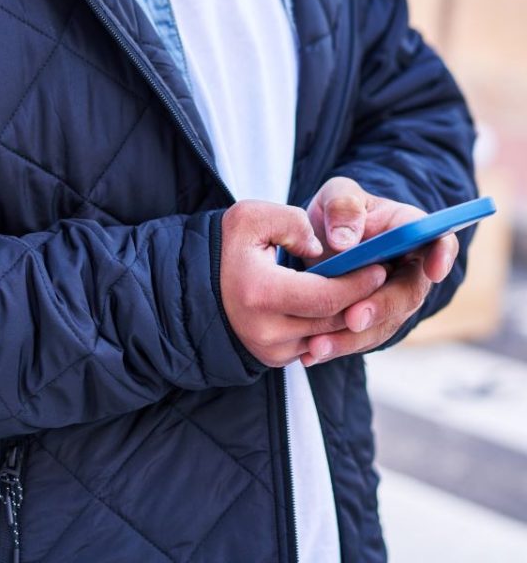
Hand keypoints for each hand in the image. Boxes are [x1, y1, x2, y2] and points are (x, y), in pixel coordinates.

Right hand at [219, 200, 387, 367]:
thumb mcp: (251, 217)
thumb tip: (322, 248)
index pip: (327, 296)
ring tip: (367, 289)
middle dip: (362, 299)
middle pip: (334, 321)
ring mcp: (270, 350)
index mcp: (261, 293)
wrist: (195, 285)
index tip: (379, 265)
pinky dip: (332, 326)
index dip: (358, 283)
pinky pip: (315, 343)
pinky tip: (343, 303)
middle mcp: (266, 330)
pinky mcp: (274, 359)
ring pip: (328, 336)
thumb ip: (291, 222)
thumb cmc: (226, 246)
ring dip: (351, 315)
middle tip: (382, 276)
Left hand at [301, 176, 458, 365]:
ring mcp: (394, 299)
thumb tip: (345, 240)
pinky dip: (338, 346)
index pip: (439, 241)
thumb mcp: (337, 195)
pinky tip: (311, 353)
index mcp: (409, 230)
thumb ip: (343, 207)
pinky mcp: (374, 321)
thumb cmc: (338, 213)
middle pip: (408, 292)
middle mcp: (410, 269)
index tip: (434, 270)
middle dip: (381, 307)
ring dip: (353, 337)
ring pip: (384, 324)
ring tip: (319, 345)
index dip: (442, 255)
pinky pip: (362, 338)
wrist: (322, 240)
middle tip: (353, 318)